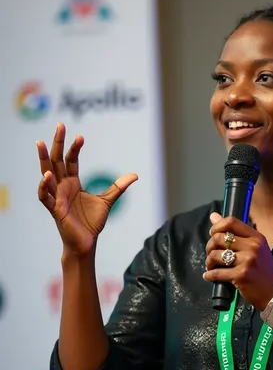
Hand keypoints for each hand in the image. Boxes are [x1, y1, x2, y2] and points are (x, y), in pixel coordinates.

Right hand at [37, 123, 137, 255]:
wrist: (86, 243)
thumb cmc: (91, 223)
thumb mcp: (107, 200)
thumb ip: (118, 187)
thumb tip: (135, 175)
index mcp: (73, 183)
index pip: (71, 160)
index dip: (74, 147)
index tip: (80, 136)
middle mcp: (62, 187)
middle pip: (57, 161)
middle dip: (57, 143)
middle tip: (59, 125)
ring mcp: (57, 197)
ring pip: (46, 174)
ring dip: (42, 159)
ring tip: (40, 143)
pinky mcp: (55, 210)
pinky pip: (45, 197)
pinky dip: (44, 187)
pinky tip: (47, 176)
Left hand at [203, 213, 272, 310]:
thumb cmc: (263, 270)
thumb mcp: (254, 249)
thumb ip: (234, 233)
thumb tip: (213, 216)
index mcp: (256, 237)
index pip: (232, 222)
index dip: (217, 226)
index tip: (213, 234)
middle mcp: (253, 246)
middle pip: (220, 237)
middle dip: (210, 246)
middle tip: (211, 254)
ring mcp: (247, 261)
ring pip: (216, 254)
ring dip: (209, 261)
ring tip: (211, 266)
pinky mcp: (241, 275)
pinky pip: (217, 272)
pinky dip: (209, 275)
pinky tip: (208, 276)